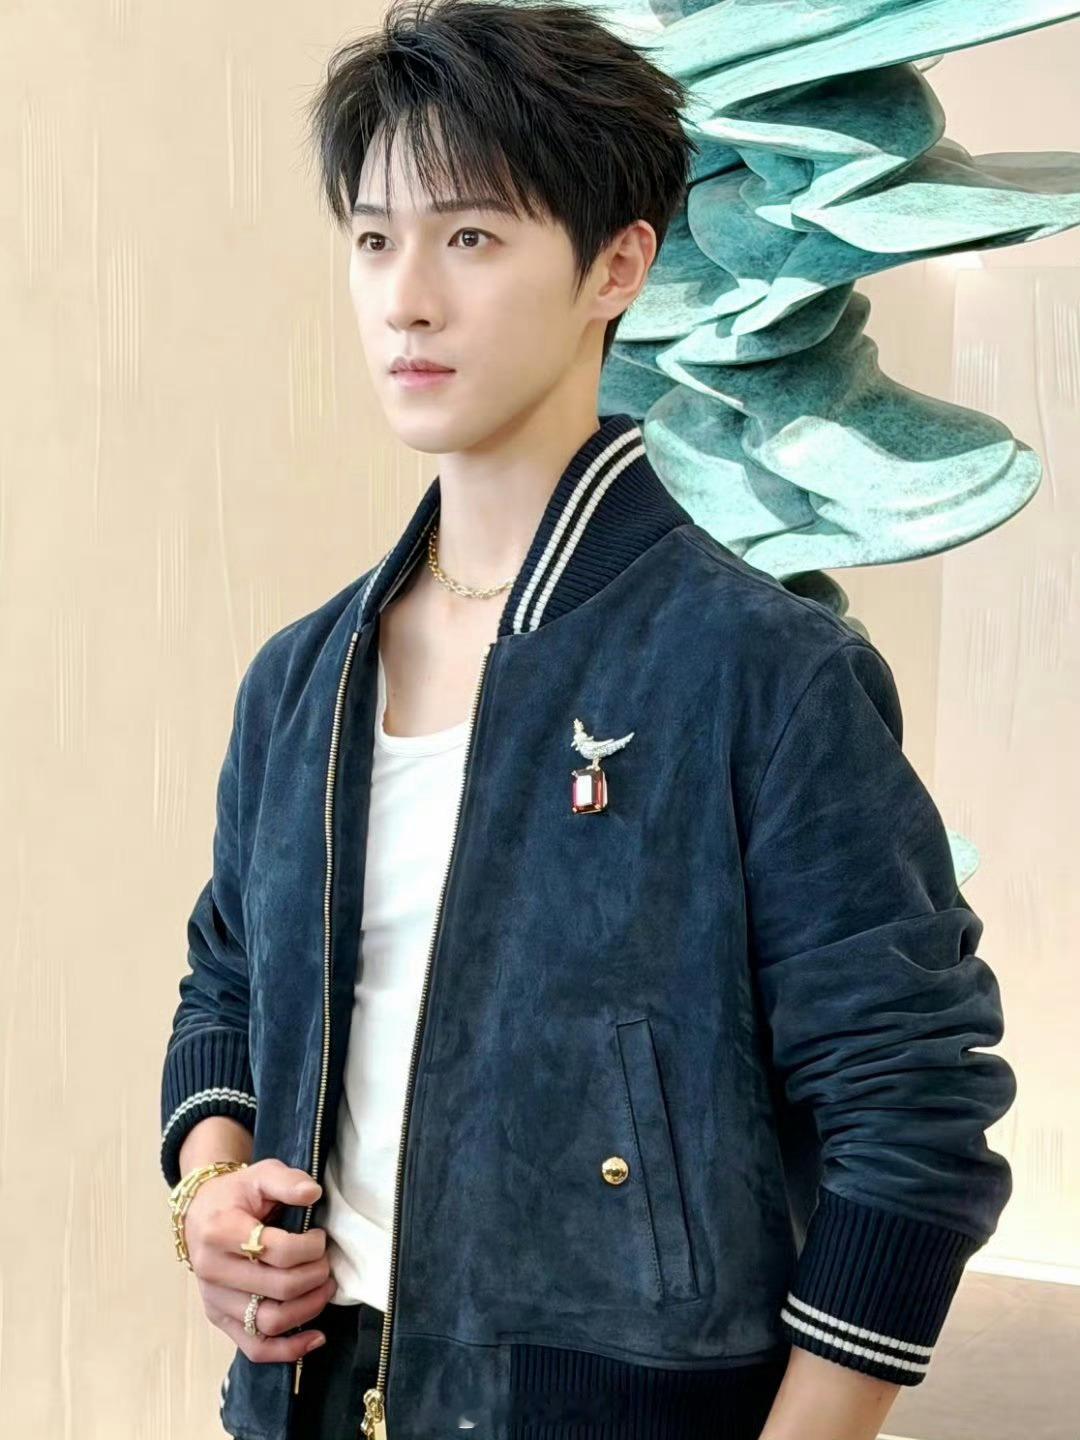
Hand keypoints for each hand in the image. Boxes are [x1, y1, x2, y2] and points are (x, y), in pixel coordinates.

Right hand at [183, 1156, 336, 1362]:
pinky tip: (316, 1337)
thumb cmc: (236, 1194)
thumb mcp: (261, 1174)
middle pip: (279, 1288)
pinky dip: (288, 1350)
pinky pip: (255, 1347)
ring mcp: (214, 1300)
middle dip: (315, 1276)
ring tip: (325, 1288)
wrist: (200, 1213)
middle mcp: (213, 1271)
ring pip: (270, 1322)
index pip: (277, 1251)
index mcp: (221, 1231)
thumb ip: (287, 1180)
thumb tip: (313, 1193)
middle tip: (327, 1263)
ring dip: (309, 1308)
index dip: (310, 1247)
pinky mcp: (219, 1319)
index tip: (320, 1237)